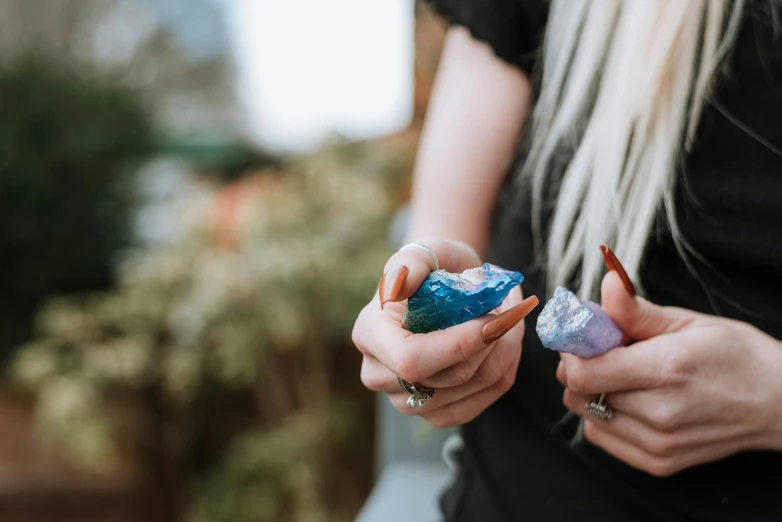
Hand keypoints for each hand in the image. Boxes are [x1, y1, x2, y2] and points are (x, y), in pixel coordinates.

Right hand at [352, 237, 536, 427]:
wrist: (442, 288)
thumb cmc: (434, 266)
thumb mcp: (426, 249)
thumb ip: (410, 262)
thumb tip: (396, 287)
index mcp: (370, 334)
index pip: (412, 360)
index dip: (460, 345)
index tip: (497, 317)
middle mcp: (379, 374)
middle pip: (449, 377)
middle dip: (493, 342)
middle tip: (514, 307)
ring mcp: (406, 400)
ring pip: (473, 389)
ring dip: (506, 352)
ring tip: (511, 318)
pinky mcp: (435, 412)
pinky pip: (483, 400)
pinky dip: (505, 369)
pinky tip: (507, 343)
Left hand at [558, 268, 781, 476]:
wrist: (778, 403)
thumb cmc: (735, 356)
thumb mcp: (686, 322)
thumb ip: (635, 310)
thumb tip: (605, 283)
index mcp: (666, 370)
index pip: (583, 372)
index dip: (571, 351)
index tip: (581, 337)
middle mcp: (660, 414)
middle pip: (577, 393)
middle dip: (579, 367)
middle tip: (604, 352)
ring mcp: (659, 444)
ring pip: (585, 415)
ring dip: (590, 392)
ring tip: (623, 376)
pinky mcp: (658, 463)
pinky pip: (600, 436)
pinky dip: (603, 416)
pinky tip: (630, 400)